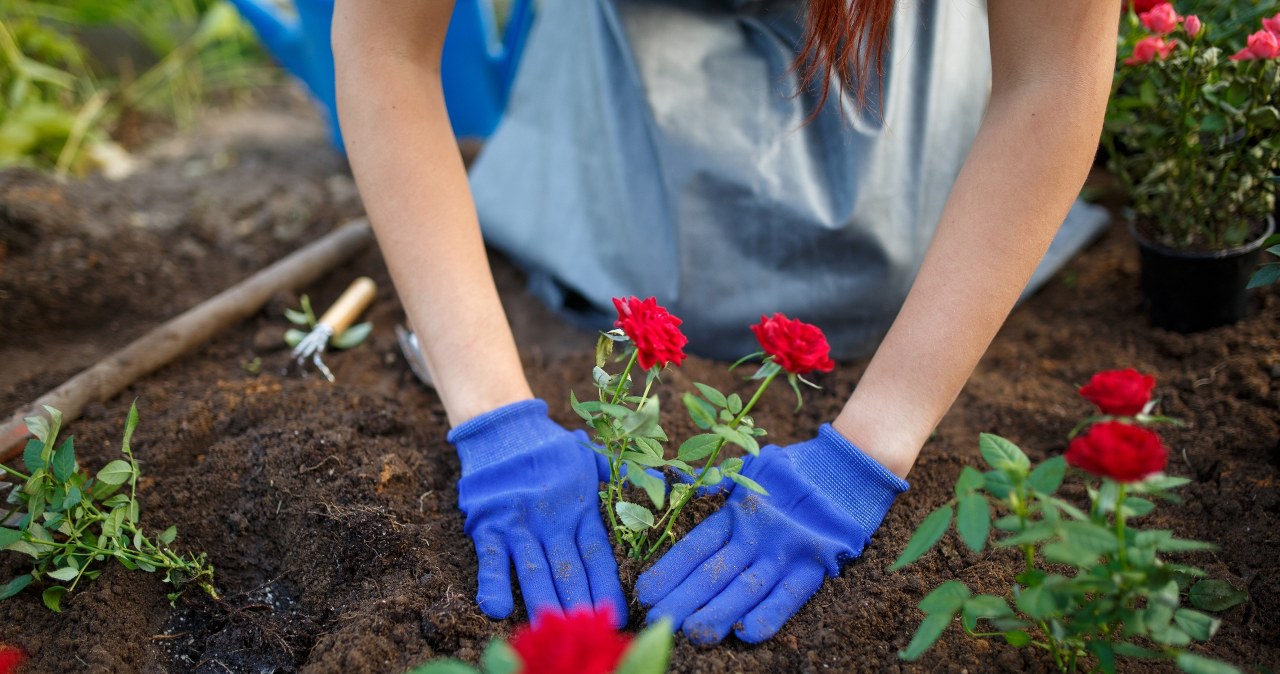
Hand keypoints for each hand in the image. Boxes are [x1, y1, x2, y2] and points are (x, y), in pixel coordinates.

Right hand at [450, 399, 625, 624]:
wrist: (503, 426)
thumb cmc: (553, 448)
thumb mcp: (592, 458)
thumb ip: (622, 475)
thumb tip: (666, 478)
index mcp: (580, 510)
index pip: (597, 554)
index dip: (606, 584)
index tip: (617, 612)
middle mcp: (552, 520)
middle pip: (567, 568)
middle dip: (578, 601)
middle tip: (590, 630)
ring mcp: (519, 523)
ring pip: (533, 567)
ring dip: (543, 598)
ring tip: (554, 626)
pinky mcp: (488, 523)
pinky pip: (491, 556)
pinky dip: (494, 581)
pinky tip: (498, 608)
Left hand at [635, 424, 908, 643]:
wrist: (850, 465)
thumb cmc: (794, 471)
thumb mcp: (751, 469)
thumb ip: (718, 483)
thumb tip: (680, 485)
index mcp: (738, 513)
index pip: (696, 546)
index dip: (670, 569)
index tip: (644, 591)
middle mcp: (758, 533)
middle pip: (715, 571)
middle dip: (684, 598)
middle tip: (658, 620)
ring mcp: (786, 549)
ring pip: (746, 587)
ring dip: (719, 611)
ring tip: (694, 633)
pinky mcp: (815, 562)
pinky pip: (790, 593)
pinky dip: (770, 613)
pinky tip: (746, 633)